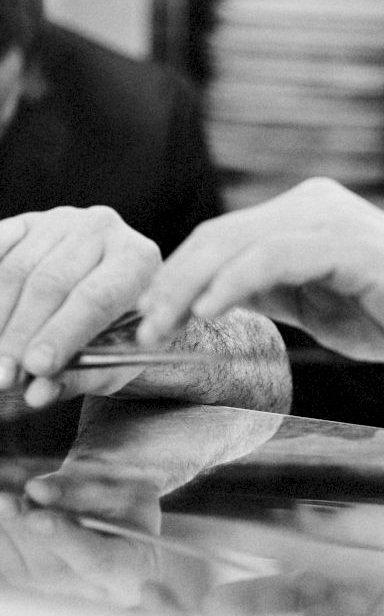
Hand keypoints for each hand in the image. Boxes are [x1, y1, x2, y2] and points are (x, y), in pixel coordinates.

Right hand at [0, 207, 160, 407]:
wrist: (114, 291)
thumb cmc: (119, 328)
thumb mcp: (116, 356)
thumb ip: (82, 375)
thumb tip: (39, 394)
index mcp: (139, 259)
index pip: (97, 297)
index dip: (64, 333)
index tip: (36, 367)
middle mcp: (103, 229)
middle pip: (51, 284)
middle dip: (22, 335)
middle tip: (3, 376)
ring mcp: (62, 221)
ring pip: (17, 271)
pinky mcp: (27, 223)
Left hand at [137, 178, 383, 365]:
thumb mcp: (320, 305)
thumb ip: (273, 293)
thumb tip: (209, 302)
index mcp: (305, 216)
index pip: (223, 239)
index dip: (177, 277)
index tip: (147, 321)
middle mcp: (313, 204)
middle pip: (218, 234)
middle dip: (170, 283)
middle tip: (140, 330)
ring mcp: (330, 218)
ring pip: (236, 241)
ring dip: (189, 286)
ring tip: (162, 328)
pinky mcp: (347, 241)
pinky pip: (274, 255)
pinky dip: (233, 282)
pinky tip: (209, 311)